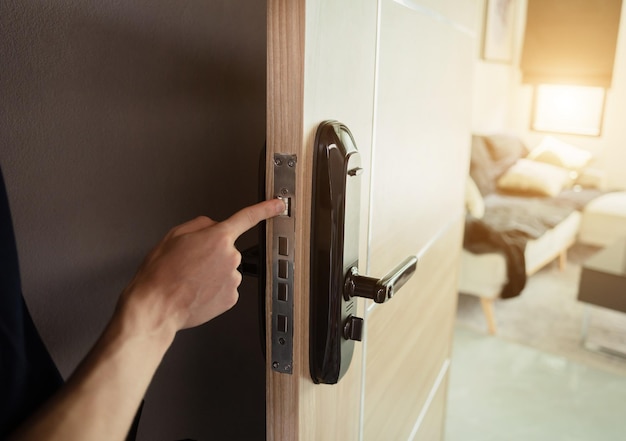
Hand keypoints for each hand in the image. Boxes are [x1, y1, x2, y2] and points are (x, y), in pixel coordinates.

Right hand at [118, 198, 284, 335]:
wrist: (156, 306)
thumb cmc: (161, 273)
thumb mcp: (174, 235)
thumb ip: (200, 225)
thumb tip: (211, 227)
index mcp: (218, 237)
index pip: (247, 217)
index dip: (266, 209)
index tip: (278, 205)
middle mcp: (230, 257)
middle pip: (226, 249)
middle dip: (212, 253)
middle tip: (190, 263)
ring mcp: (233, 279)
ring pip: (226, 270)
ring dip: (212, 273)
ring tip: (190, 280)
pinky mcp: (231, 298)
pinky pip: (225, 288)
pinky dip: (213, 289)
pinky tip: (197, 291)